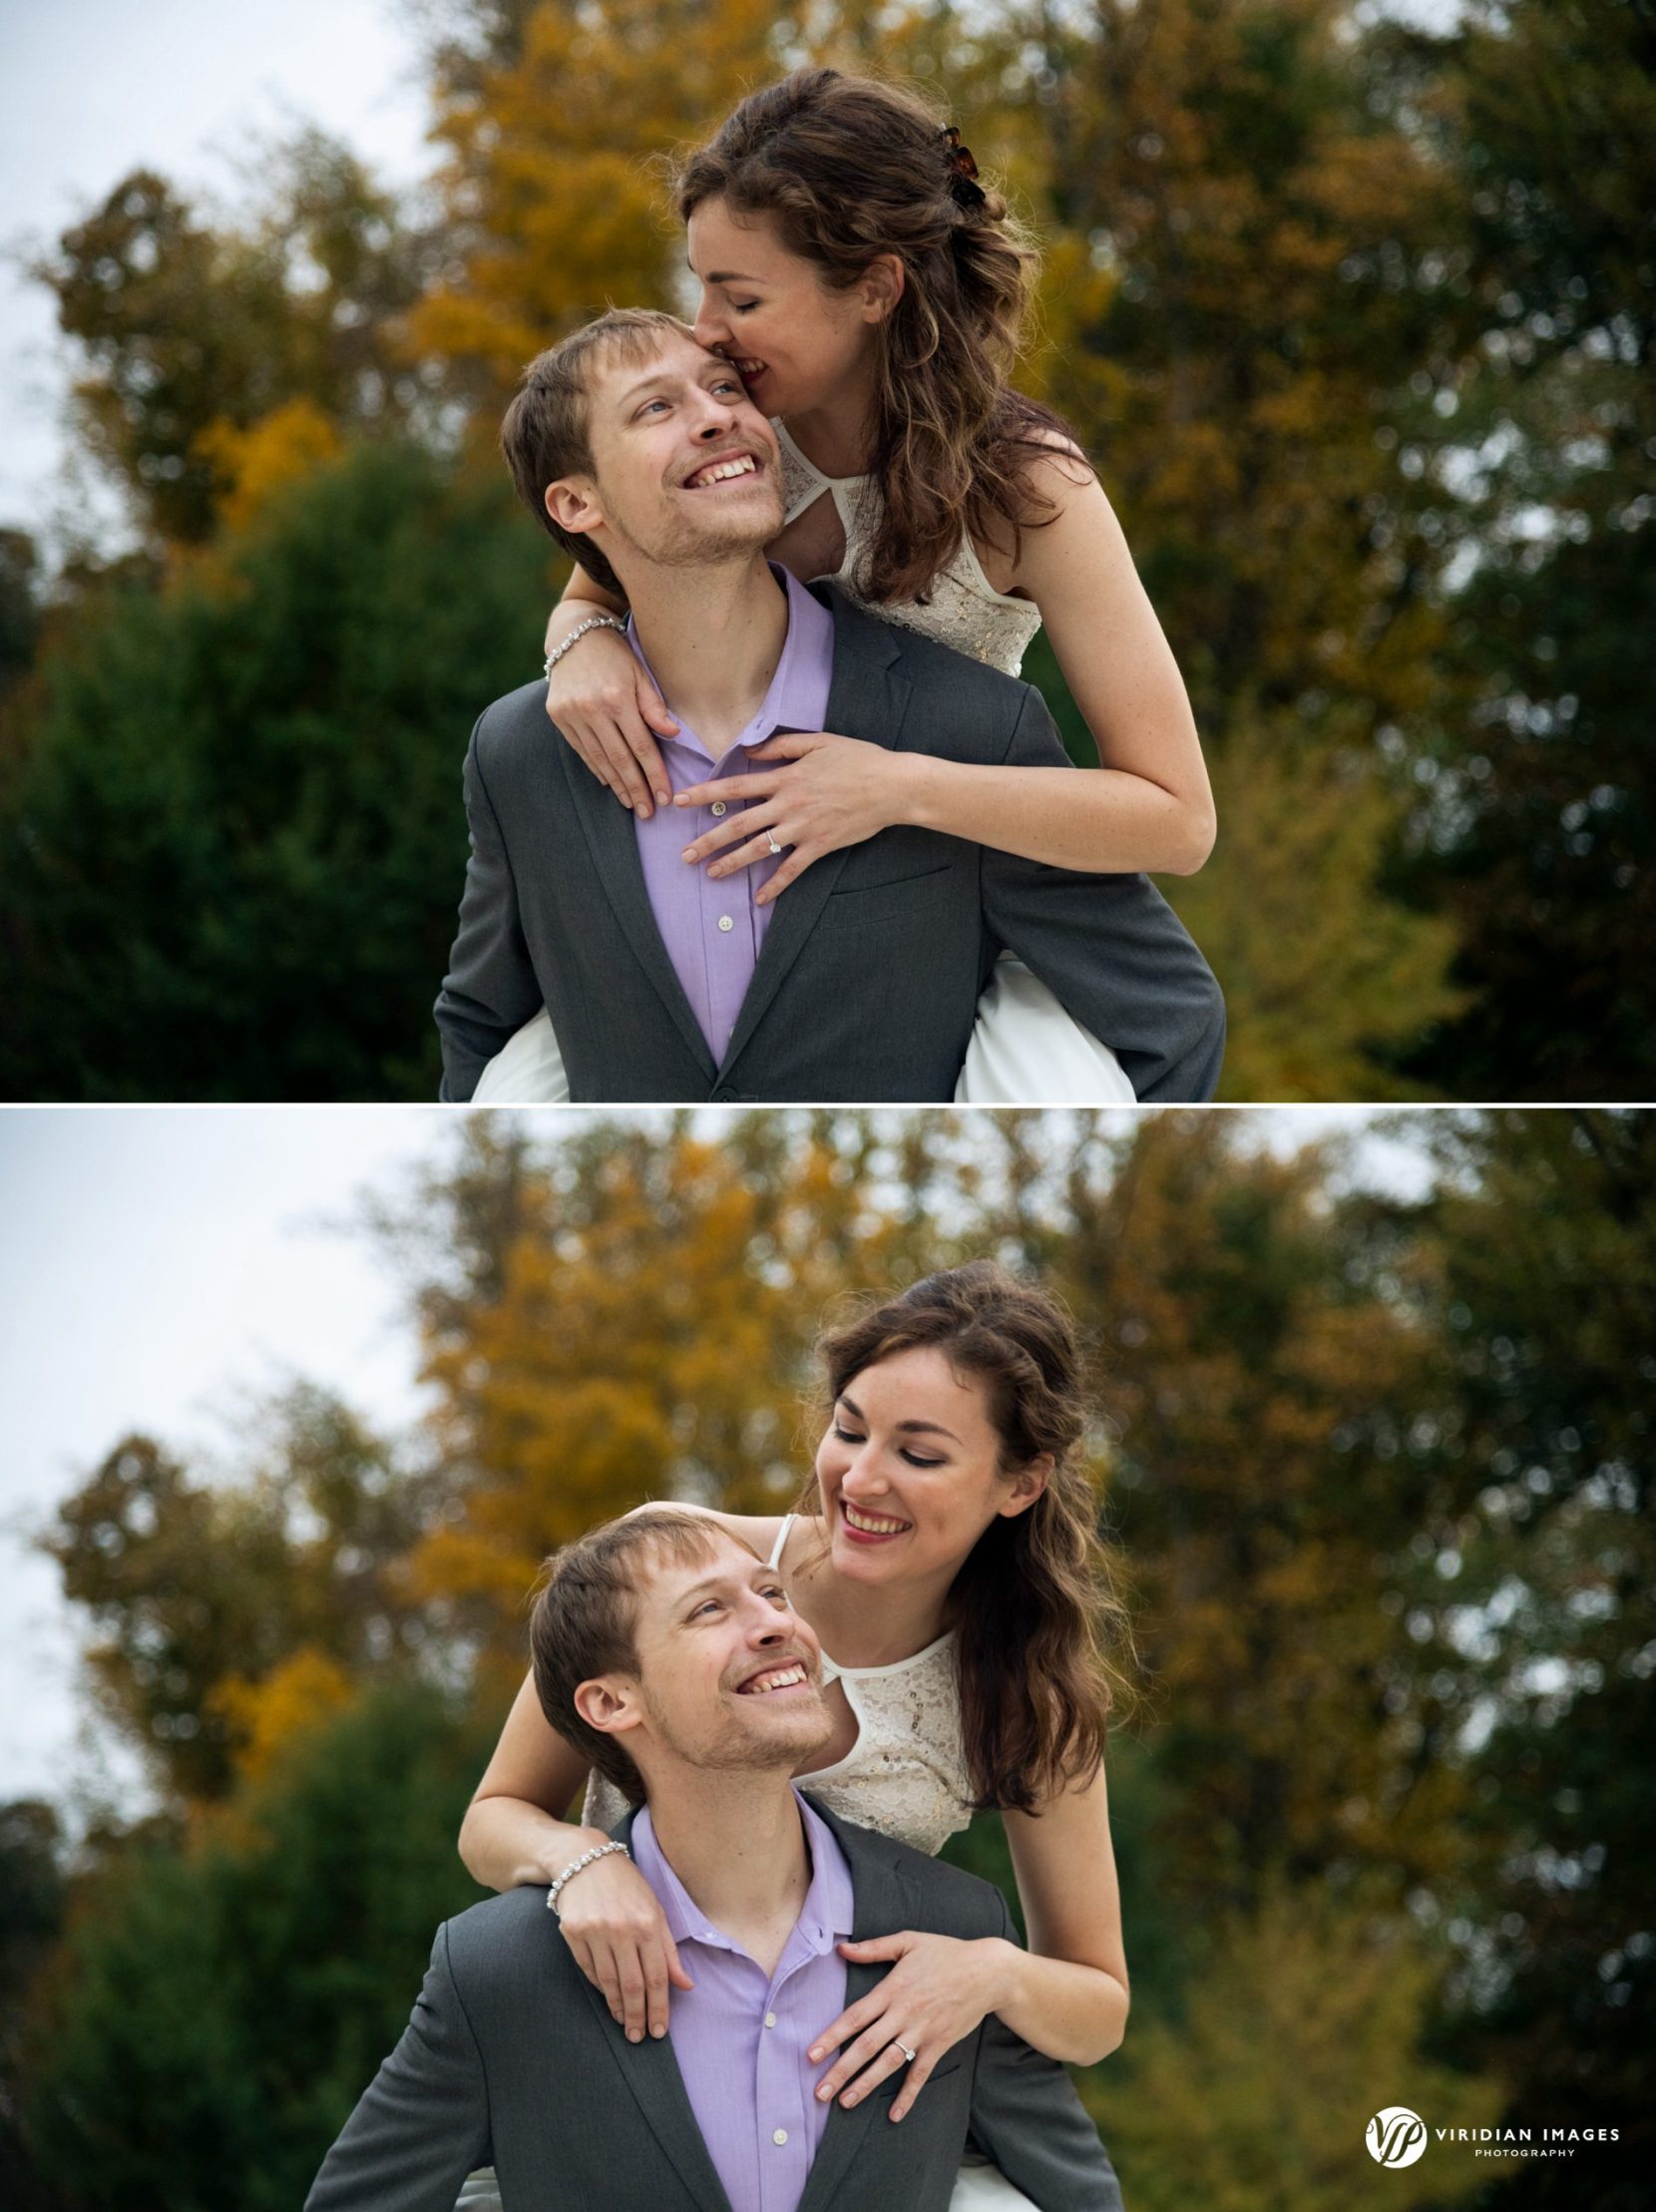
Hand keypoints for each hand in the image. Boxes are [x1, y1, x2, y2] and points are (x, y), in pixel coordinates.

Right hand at [544, 622, 678, 816]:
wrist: (573, 635)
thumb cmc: (615, 655)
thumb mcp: (641, 673)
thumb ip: (655, 706)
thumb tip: (674, 735)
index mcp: (617, 697)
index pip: (641, 746)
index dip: (654, 774)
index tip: (664, 796)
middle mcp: (592, 708)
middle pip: (619, 759)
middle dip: (636, 788)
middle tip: (648, 812)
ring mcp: (571, 713)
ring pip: (598, 758)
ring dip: (617, 785)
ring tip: (631, 803)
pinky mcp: (558, 715)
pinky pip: (581, 749)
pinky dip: (597, 769)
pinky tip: (610, 783)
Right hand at [552, 1844, 693, 2041]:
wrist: (585, 1859)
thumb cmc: (628, 1886)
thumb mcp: (655, 1910)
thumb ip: (669, 1950)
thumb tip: (685, 1985)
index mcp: (647, 1923)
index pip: (657, 1976)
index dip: (659, 2007)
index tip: (660, 2030)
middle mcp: (621, 1929)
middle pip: (632, 1985)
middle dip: (638, 2016)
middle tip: (640, 2037)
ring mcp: (595, 1931)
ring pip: (608, 1983)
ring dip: (618, 2008)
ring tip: (625, 2024)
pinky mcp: (573, 1933)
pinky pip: (589, 1970)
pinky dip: (600, 1988)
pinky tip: (608, 1998)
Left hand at [674, 732, 911, 903]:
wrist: (892, 786)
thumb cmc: (858, 760)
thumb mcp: (819, 742)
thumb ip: (781, 747)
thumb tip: (750, 752)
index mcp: (786, 777)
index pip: (736, 786)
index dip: (706, 794)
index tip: (681, 801)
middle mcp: (788, 804)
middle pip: (740, 824)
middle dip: (709, 840)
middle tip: (685, 854)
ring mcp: (804, 828)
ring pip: (760, 848)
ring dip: (732, 863)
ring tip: (711, 873)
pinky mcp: (820, 846)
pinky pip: (792, 869)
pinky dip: (775, 885)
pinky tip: (759, 899)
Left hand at [809, 1931, 1011, 2122]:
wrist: (987, 1972)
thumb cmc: (945, 1953)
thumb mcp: (908, 1941)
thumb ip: (873, 1947)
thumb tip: (842, 1949)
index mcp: (892, 1988)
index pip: (855, 2017)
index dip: (831, 2037)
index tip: (811, 2056)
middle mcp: (904, 2014)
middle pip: (866, 2046)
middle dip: (841, 2071)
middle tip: (819, 2093)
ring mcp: (922, 2032)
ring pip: (889, 2063)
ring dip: (866, 2085)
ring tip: (845, 2103)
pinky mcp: (939, 2045)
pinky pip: (920, 2074)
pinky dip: (908, 2095)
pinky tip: (894, 2115)